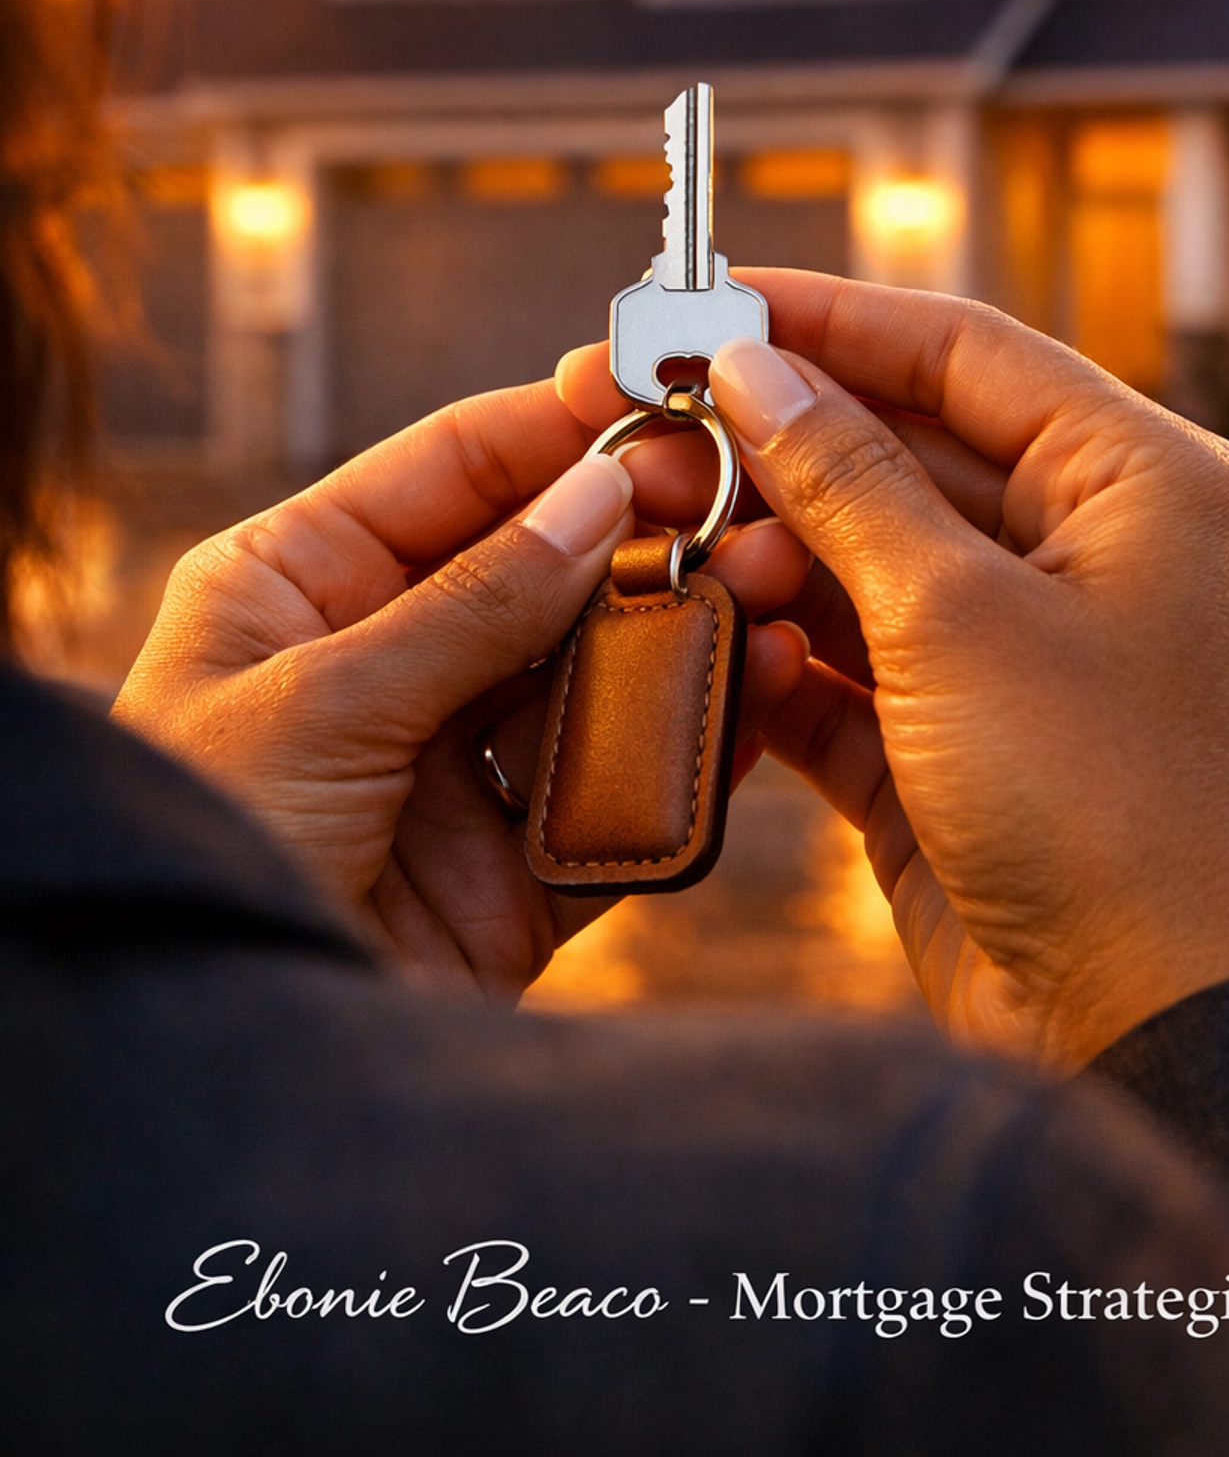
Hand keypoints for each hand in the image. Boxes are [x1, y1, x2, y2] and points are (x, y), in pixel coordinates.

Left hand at [113, 379, 809, 995]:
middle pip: (542, 571)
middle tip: (753, 509)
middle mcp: (382, 666)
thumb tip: (598, 492)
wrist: (208, 1071)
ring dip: (684, 633)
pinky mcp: (510, 878)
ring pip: (593, 677)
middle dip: (649, 537)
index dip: (559, 434)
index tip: (669, 411)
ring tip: (773, 592)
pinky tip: (754, 695)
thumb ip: (472, 601)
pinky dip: (686, 751)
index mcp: (297, 587)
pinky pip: (616, 797)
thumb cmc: (203, 851)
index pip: (450, 471)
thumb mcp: (321, 702)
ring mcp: (451, 772)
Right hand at [557, 271, 1228, 1070]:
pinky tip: (714, 630)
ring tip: (667, 531)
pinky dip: (791, 645)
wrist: (1143, 1039)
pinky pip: (866, 655)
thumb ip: (843, 478)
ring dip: (773, 546)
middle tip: (647, 415)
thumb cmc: (1096, 806)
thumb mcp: (953, 616)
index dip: (830, 316)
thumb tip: (754, 366)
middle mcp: (1101, 545)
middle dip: (779, 439)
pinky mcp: (974, 735)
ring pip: (876, 553)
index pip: (967, 348)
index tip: (710, 299)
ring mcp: (1037, 645)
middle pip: (912, 447)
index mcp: (1145, 480)